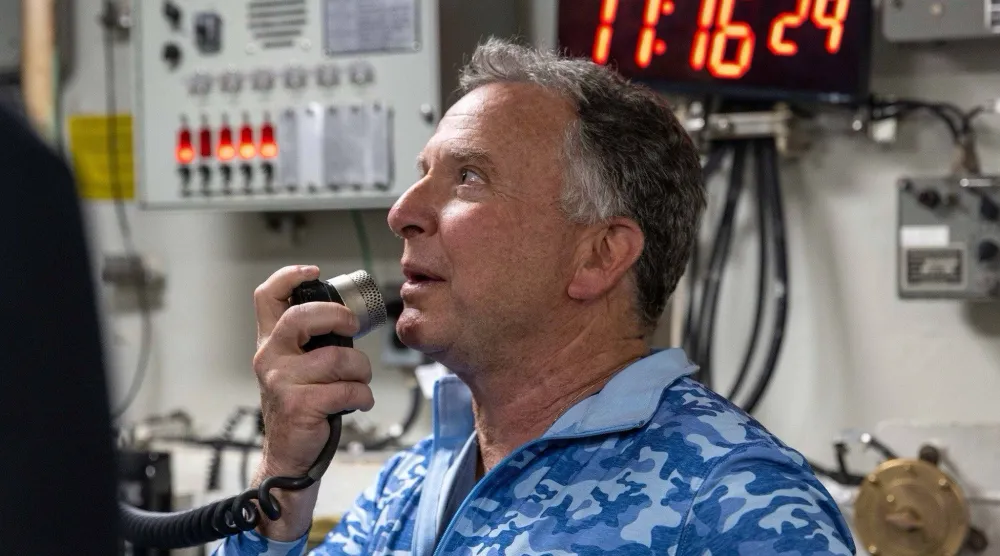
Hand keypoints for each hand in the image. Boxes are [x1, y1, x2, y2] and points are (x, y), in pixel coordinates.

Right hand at [250, 265, 374, 538]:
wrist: (290, 455)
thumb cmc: (302, 405)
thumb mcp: (297, 367)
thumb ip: (311, 341)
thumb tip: (349, 315)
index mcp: (270, 342)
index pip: (266, 297)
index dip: (288, 277)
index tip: (314, 272)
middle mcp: (270, 357)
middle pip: (300, 317)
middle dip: (337, 316)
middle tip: (352, 327)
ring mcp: (281, 381)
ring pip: (338, 358)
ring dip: (361, 369)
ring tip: (360, 381)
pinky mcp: (299, 405)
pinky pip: (346, 389)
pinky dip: (362, 396)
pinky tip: (359, 401)